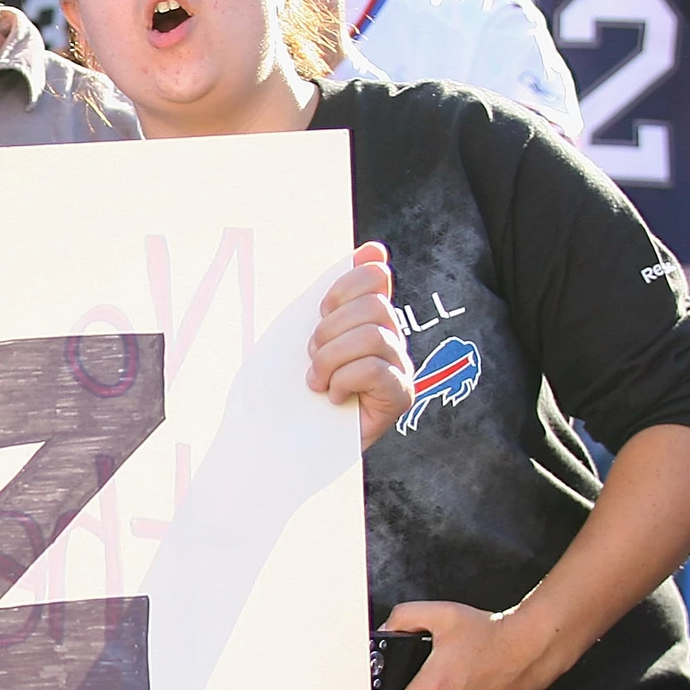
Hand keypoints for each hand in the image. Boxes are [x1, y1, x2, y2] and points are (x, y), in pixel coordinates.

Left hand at [309, 240, 411, 448]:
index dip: (341, 290)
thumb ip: (334, 294)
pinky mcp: (400, 397)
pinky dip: (345, 381)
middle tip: (312, 358)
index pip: (373, 276)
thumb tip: (375, 248)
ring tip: (318, 381)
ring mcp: (401, 368)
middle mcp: (393, 339)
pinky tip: (334, 397)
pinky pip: (375, 370)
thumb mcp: (305, 333)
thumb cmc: (295, 386)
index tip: (320, 313)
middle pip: (374, 307)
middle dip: (330, 331)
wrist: (289, 441)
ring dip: (332, 359)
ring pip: (373, 337)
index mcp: (371, 317)